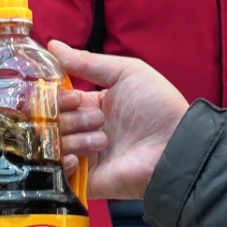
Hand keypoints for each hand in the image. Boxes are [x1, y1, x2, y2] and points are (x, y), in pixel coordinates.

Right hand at [48, 41, 188, 200]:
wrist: (174, 147)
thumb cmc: (158, 107)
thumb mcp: (126, 72)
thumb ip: (87, 61)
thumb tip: (52, 45)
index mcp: (92, 105)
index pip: (57, 99)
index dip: (59, 97)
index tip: (76, 98)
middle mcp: (84, 130)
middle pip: (52, 121)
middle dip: (71, 119)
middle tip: (98, 120)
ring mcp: (83, 156)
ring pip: (53, 144)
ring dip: (75, 139)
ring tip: (103, 141)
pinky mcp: (84, 180)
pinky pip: (56, 173)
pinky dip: (61, 163)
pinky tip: (78, 158)